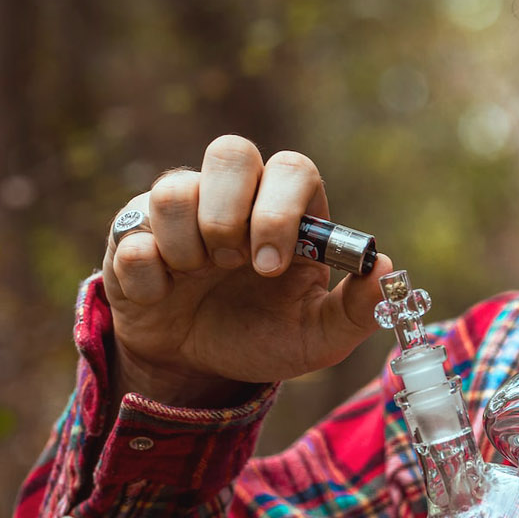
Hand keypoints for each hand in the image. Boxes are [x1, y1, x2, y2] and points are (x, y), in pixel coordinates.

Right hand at [103, 135, 393, 406]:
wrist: (196, 367)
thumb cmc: (261, 336)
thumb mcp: (316, 337)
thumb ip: (357, 309)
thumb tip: (388, 269)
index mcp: (285, 209)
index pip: (291, 169)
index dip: (279, 210)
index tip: (270, 266)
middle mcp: (232, 196)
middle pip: (230, 150)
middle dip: (229, 212)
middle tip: (231, 264)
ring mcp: (179, 210)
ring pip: (172, 189)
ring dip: (186, 246)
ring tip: (196, 279)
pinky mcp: (131, 234)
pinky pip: (130, 238)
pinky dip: (149, 278)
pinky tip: (163, 296)